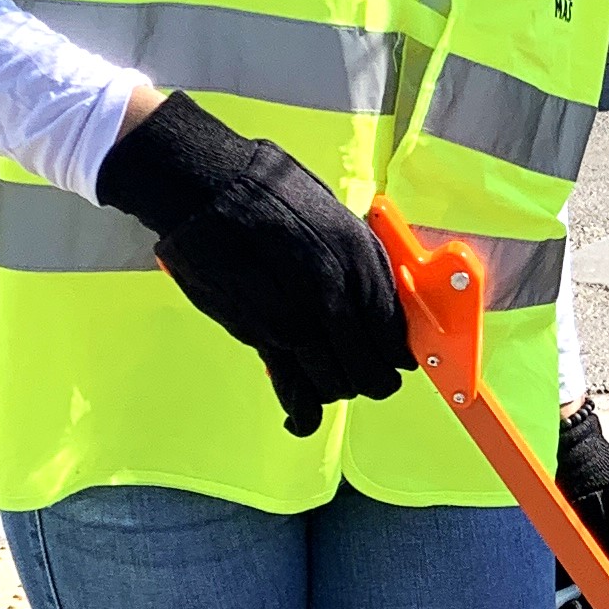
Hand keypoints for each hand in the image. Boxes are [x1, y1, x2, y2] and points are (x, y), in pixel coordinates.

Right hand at [95, 92, 410, 436]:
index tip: (397, 360)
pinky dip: (300, 412)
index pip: (394, 332)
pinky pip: (292, 388)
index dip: (399, 355)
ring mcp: (298, 319)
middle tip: (366, 376)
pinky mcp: (260, 335)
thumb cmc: (270, 190)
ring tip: (327, 378)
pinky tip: (300, 420)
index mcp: (361, 260)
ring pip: (335, 384)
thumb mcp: (336, 216)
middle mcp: (335, 294)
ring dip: (335, 389)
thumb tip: (380, 302)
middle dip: (372, 379)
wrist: (209, 188)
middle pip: (370, 368)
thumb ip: (360, 264)